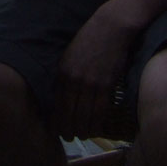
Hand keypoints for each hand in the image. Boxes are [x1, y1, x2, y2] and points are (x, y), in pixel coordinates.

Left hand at [53, 1, 141, 141]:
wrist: (111, 27)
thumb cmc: (91, 40)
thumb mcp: (70, 56)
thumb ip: (66, 76)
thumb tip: (62, 97)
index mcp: (62, 73)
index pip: (56, 104)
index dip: (56, 120)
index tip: (56, 130)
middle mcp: (73, 80)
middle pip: (68, 114)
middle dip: (68, 129)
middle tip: (69, 138)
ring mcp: (89, 83)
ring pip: (84, 116)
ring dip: (83, 129)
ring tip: (83, 135)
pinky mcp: (106, 84)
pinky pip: (99, 111)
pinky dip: (97, 123)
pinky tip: (96, 129)